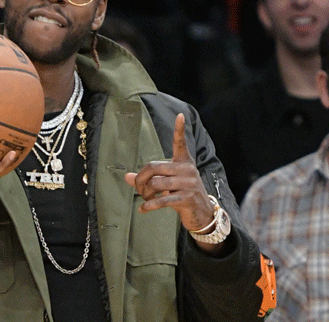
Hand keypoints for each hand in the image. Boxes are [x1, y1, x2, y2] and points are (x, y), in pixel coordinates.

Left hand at [125, 113, 214, 232]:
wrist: (202, 213)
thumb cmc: (182, 194)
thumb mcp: (167, 183)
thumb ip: (148, 178)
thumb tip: (127, 176)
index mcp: (183, 162)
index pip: (180, 143)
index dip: (179, 130)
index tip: (180, 115)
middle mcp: (187, 169)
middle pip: (153, 167)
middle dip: (140, 179)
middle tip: (139, 189)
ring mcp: (188, 183)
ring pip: (155, 184)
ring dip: (145, 194)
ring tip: (146, 199)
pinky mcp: (186, 198)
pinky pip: (162, 200)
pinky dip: (149, 205)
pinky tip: (143, 209)